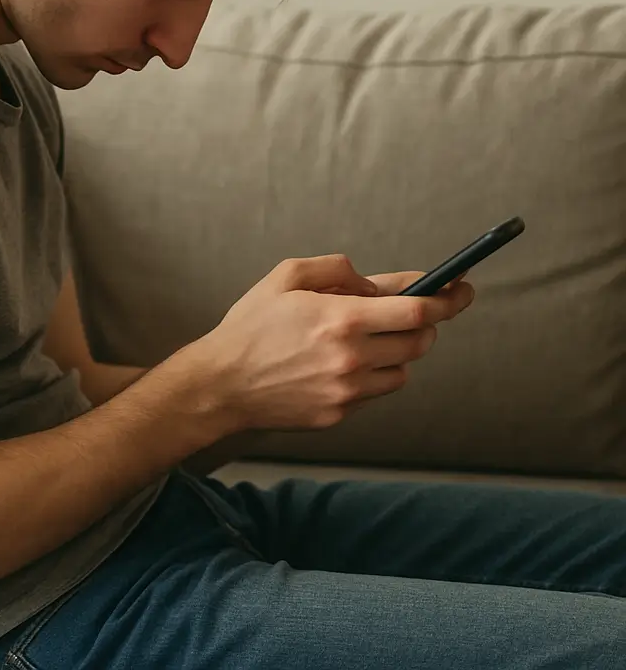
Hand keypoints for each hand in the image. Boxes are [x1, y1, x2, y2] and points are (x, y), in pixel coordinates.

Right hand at [194, 255, 474, 433]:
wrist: (222, 383)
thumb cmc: (251, 326)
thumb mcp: (285, 276)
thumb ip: (336, 268)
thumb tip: (374, 283)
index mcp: (341, 317)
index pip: (418, 309)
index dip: (447, 299)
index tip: (461, 290)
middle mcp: (351, 356)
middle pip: (420, 341)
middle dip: (423, 323)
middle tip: (407, 312)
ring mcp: (348, 390)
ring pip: (403, 369)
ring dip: (396, 351)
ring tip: (364, 339)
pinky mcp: (340, 413)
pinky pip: (376, 391)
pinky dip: (372, 374)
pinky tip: (341, 363)